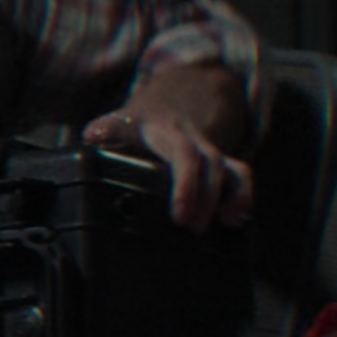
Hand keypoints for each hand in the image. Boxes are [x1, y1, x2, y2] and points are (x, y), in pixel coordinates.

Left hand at [87, 65, 254, 232]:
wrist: (158, 107)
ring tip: (227, 224)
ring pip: (231, 168)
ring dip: (233, 197)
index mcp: (164, 131)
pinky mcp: (218, 161)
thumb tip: (92, 137)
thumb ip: (103, 130)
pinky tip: (238, 219)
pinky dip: (244, 195)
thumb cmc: (133, 126)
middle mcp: (191, 139)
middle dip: (206, 199)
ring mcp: (207, 149)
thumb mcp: (115, 122)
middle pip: (210, 164)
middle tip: (191, 229)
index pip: (183, 155)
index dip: (186, 186)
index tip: (179, 217)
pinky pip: (239, 173)